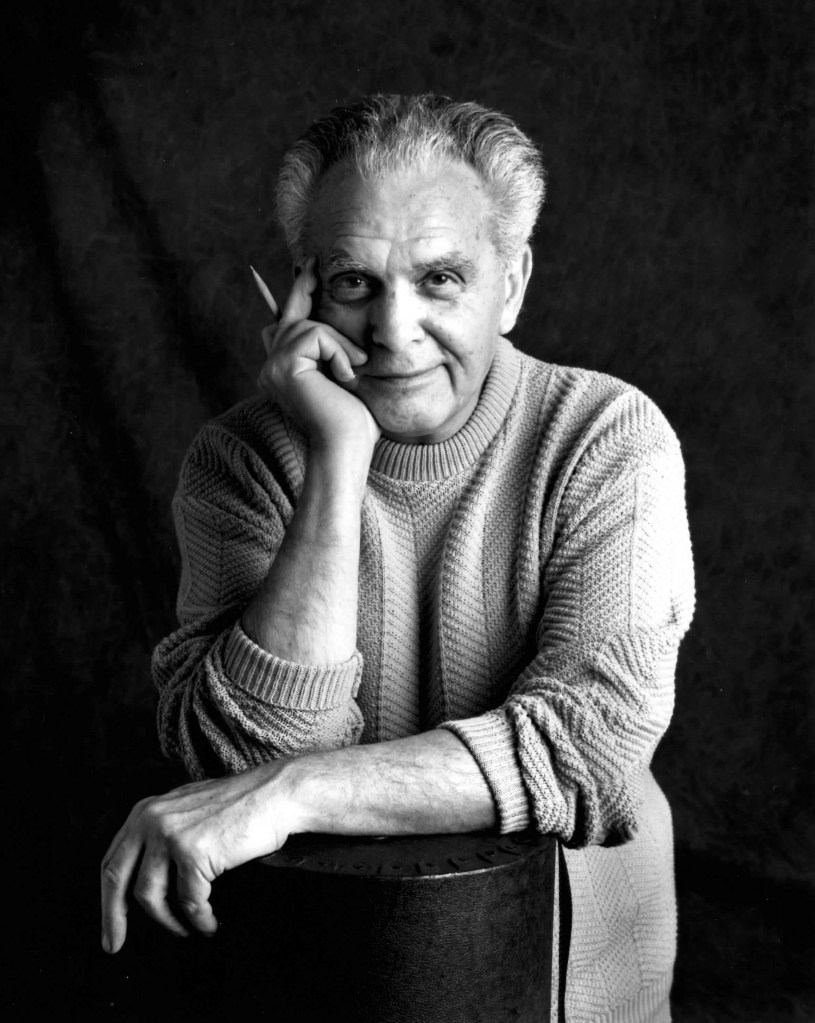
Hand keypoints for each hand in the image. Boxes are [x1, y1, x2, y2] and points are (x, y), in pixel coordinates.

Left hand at [100, 761, 295, 953]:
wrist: (275, 795)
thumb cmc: (240, 805)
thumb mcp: (187, 809)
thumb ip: (162, 830)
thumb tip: (145, 872)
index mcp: (146, 811)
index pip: (112, 860)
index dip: (107, 898)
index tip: (110, 924)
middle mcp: (151, 820)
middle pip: (116, 879)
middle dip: (113, 919)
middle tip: (114, 944)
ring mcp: (171, 835)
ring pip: (151, 897)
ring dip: (169, 922)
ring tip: (185, 929)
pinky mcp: (193, 853)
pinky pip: (189, 902)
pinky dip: (199, 920)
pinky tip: (208, 924)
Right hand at [257, 258, 379, 453]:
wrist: (348, 446)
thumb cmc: (353, 421)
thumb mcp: (346, 377)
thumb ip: (333, 351)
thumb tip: (331, 322)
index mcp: (284, 372)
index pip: (285, 326)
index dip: (295, 296)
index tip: (306, 268)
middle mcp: (271, 367)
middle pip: (290, 317)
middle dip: (304, 287)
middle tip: (315, 260)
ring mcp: (272, 367)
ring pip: (308, 326)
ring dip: (340, 343)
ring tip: (355, 369)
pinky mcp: (282, 367)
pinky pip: (314, 335)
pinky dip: (337, 351)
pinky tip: (345, 377)